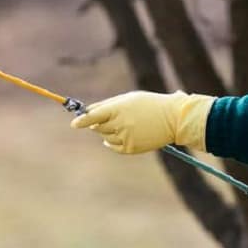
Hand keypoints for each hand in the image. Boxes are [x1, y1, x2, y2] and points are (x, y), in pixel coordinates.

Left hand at [70, 91, 214, 153]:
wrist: (174, 118)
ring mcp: (126, 137)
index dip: (82, 120)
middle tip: (111, 118)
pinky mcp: (131, 148)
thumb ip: (106, 105)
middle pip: (97, 127)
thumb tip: (87, 112)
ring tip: (124, 124)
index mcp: (118, 109)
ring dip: (108, 132)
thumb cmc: (149, 104)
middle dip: (99, 123)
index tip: (73, 124)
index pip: (93, 116)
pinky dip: (112, 143)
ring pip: (105, 137)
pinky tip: (120, 136)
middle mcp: (121, 124)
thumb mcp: (128, 99)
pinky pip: (113, 147)